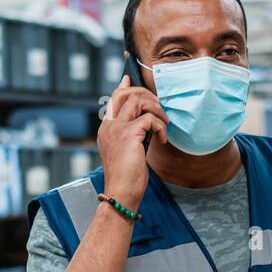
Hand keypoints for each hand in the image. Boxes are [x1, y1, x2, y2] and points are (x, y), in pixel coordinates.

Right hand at [97, 75, 168, 208]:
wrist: (121, 193)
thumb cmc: (127, 177)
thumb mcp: (127, 151)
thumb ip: (131, 134)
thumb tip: (144, 122)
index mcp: (107, 128)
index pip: (113, 99)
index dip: (123, 86)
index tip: (128, 78)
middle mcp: (109, 125)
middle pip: (125, 93)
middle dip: (145, 94)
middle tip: (159, 107)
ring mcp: (117, 128)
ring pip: (138, 100)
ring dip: (156, 109)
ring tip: (164, 123)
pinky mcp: (129, 134)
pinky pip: (149, 119)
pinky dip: (160, 126)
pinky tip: (162, 139)